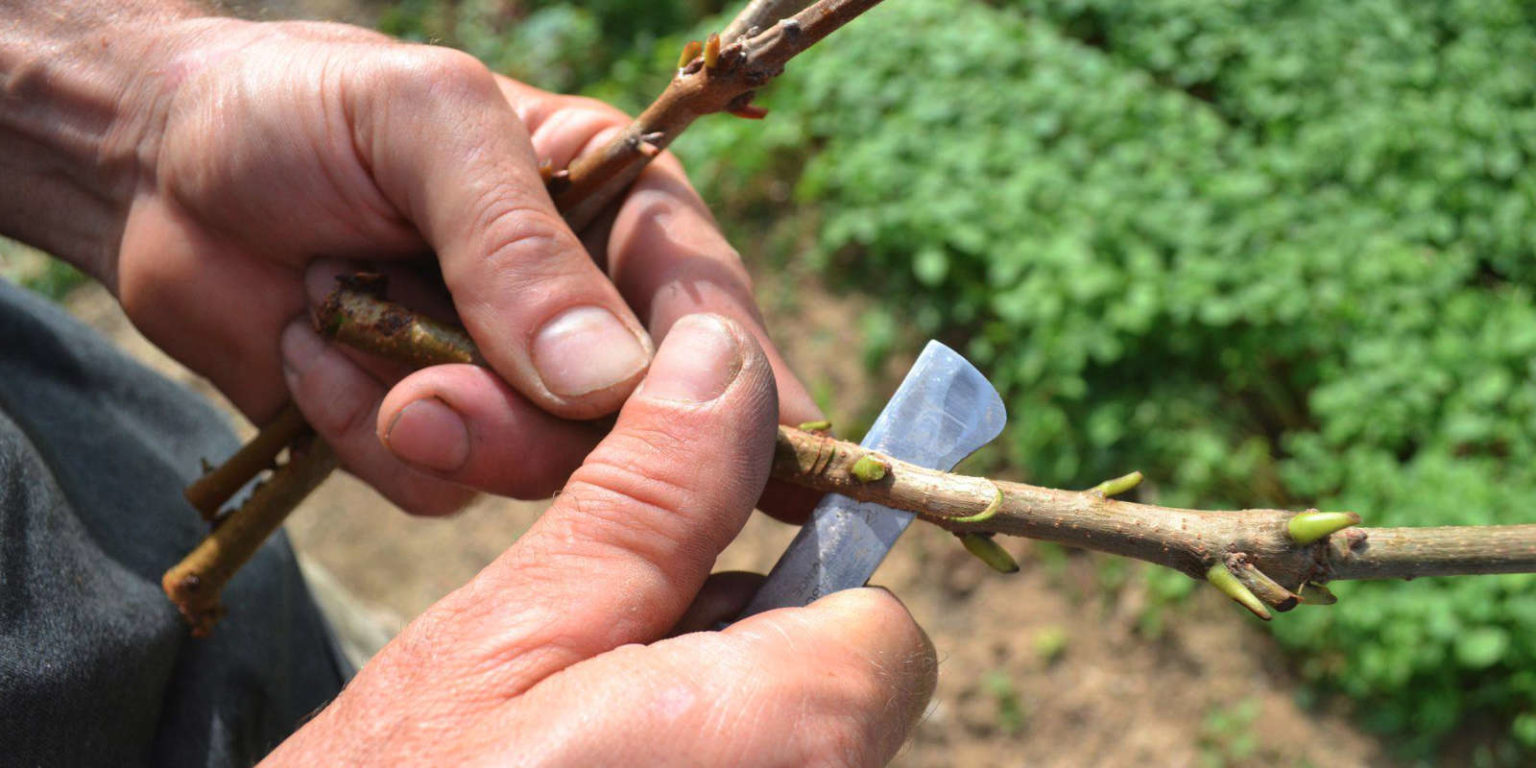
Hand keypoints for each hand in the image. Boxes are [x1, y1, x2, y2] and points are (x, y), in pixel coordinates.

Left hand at [102, 17, 820, 512]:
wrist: (153, 166)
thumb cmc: (302, 108)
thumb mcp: (423, 125)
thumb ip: (517, 243)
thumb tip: (614, 383)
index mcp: (617, 207)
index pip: (709, 307)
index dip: (740, 384)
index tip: (758, 458)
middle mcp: (580, 305)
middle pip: (633, 419)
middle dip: (537, 428)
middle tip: (431, 399)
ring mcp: (508, 381)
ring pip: (540, 472)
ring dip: (438, 426)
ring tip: (333, 332)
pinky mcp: (432, 437)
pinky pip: (439, 490)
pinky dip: (364, 434)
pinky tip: (309, 353)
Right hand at [262, 315, 935, 765]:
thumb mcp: (513, 630)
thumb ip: (649, 498)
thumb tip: (726, 358)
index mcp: (791, 735)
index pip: (882, 629)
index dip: (789, 587)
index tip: (682, 586)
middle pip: (839, 694)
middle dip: (741, 656)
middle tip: (599, 670)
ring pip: (790, 744)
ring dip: (708, 718)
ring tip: (577, 736)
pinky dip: (689, 759)